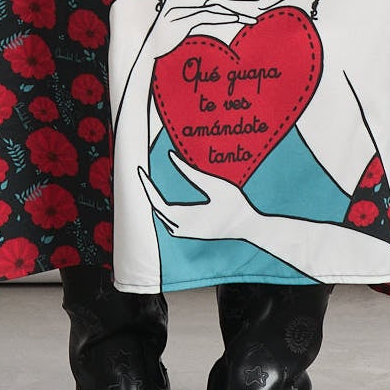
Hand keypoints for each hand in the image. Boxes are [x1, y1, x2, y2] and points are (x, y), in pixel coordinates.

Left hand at [138, 153, 258, 239]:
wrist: (249, 227)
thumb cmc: (235, 204)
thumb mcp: (214, 184)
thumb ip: (191, 172)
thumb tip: (171, 156)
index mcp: (187, 218)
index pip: (157, 202)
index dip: (146, 186)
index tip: (140, 171)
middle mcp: (184, 229)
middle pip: (157, 210)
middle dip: (149, 191)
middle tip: (144, 174)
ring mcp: (188, 234)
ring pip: (163, 219)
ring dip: (156, 202)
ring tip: (151, 185)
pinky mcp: (193, 234)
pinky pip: (170, 223)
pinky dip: (164, 211)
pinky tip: (166, 201)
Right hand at [145, 0, 264, 60]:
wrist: (142, 50)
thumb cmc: (164, 37)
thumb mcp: (184, 22)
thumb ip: (201, 13)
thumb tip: (223, 12)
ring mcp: (179, 7)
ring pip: (212, 1)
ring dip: (234, 8)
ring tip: (252, 16)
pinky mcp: (178, 20)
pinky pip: (204, 15)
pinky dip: (221, 17)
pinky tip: (235, 20)